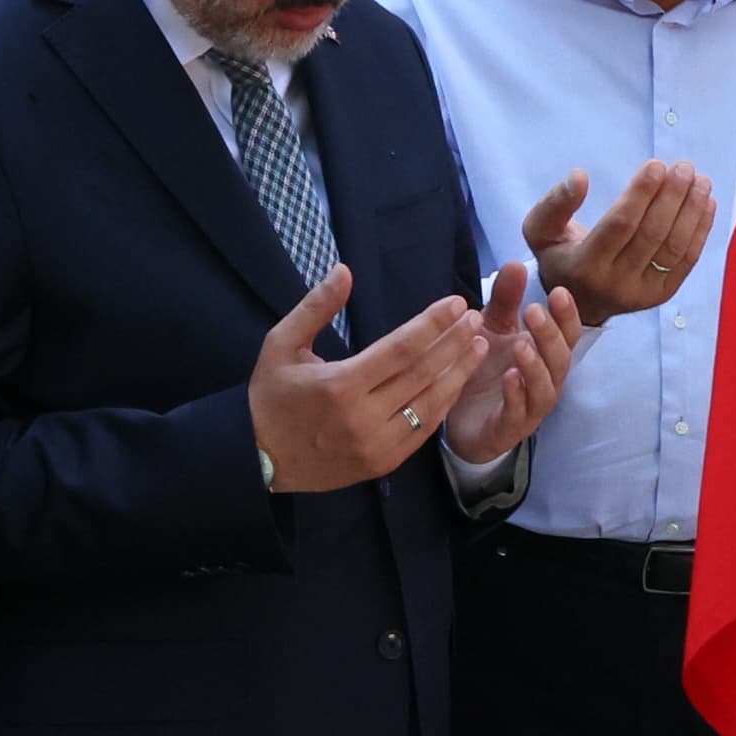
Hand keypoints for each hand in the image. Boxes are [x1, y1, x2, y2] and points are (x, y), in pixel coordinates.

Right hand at [251, 266, 498, 492]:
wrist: (257, 457)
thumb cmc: (271, 396)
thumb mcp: (280, 344)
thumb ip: (315, 307)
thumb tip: (345, 270)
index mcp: (340, 385)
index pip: (401, 349)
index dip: (433, 324)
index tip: (456, 303)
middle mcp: (363, 418)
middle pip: (423, 374)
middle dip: (454, 343)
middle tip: (476, 318)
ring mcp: (377, 446)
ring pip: (430, 405)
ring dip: (458, 373)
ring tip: (478, 346)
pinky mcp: (383, 464)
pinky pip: (423, 431)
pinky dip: (443, 404)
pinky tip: (456, 381)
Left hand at [442, 264, 582, 462]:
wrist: (460, 419)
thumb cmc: (485, 370)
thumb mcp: (492, 328)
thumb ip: (505, 300)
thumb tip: (516, 263)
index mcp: (546, 355)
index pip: (567, 334)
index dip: (567, 315)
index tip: (558, 291)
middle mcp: (546, 381)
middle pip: (560, 359)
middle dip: (550, 335)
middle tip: (533, 312)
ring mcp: (531, 408)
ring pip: (545, 388)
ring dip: (536, 365)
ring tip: (522, 345)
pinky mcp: (509, 428)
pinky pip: (519, 413)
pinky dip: (516, 396)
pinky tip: (508, 378)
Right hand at [524, 160, 718, 319]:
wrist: (578, 302)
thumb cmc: (560, 256)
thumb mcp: (540, 231)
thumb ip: (556, 203)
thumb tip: (580, 176)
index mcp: (585, 266)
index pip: (620, 226)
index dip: (641, 194)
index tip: (656, 165)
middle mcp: (616, 283)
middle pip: (652, 235)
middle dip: (672, 197)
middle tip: (683, 167)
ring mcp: (643, 292)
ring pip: (674, 248)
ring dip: (692, 211)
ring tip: (700, 180)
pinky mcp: (662, 294)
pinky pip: (687, 260)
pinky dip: (701, 230)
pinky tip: (707, 202)